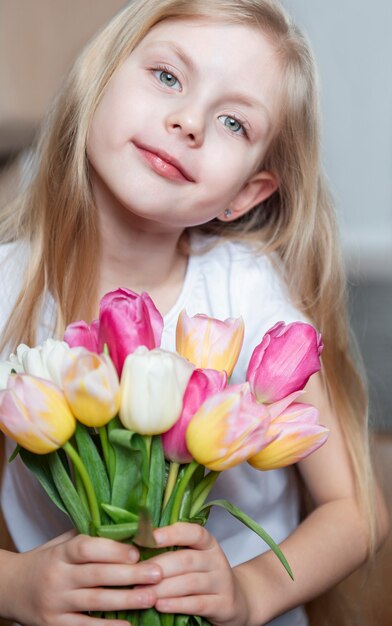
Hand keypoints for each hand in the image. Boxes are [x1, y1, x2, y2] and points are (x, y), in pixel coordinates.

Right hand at [6, 530, 162, 625]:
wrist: (12, 588)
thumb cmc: (48, 561)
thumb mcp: (62, 543)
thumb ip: (90, 536)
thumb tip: (129, 526)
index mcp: (61, 552)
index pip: (87, 548)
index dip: (114, 549)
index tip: (138, 551)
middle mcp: (57, 576)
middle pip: (97, 575)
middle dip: (130, 574)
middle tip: (158, 573)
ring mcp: (55, 602)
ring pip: (95, 601)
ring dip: (126, 600)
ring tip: (151, 597)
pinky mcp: (54, 625)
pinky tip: (128, 624)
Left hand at [144, 522, 249, 625]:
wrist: (235, 601)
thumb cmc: (204, 576)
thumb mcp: (194, 559)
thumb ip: (173, 551)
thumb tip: (136, 547)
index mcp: (208, 544)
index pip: (193, 532)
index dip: (172, 533)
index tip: (151, 537)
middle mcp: (216, 560)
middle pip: (186, 560)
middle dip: (158, 567)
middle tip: (134, 575)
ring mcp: (222, 582)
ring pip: (189, 583)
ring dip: (163, 588)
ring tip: (141, 593)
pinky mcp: (223, 605)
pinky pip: (197, 603)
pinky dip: (177, 604)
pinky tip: (160, 605)